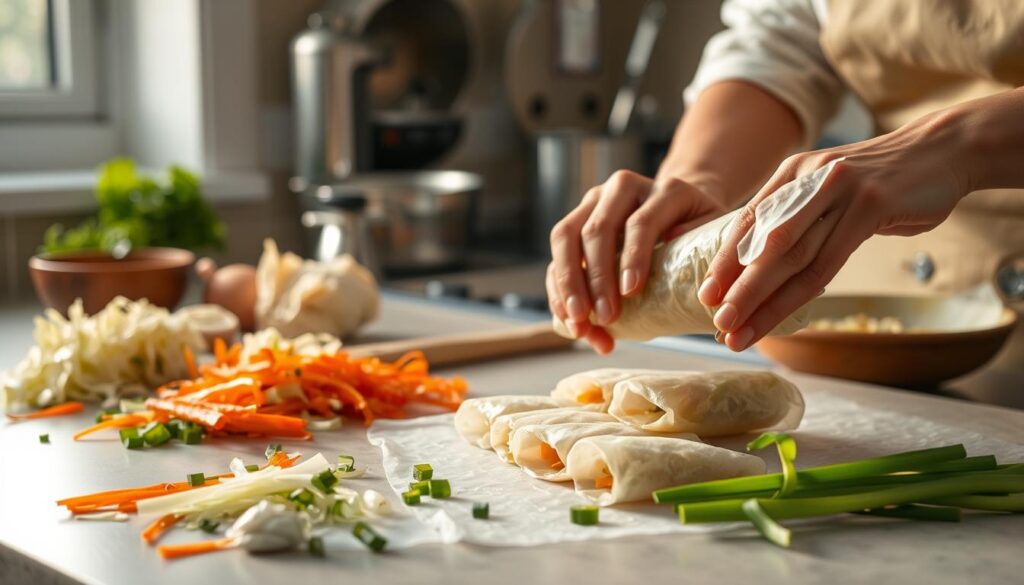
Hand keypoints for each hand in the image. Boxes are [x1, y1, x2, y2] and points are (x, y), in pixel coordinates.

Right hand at [547, 170, 726, 353]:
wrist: (682, 210)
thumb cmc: (700, 230)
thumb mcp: (713, 233)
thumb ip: (701, 247)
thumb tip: (678, 263)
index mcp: (663, 188)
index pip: (640, 222)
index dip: (633, 257)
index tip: (631, 292)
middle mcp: (621, 188)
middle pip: (596, 230)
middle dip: (597, 278)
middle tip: (605, 316)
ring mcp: (593, 203)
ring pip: (565, 237)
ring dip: (568, 285)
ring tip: (579, 323)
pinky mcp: (575, 222)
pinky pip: (556, 255)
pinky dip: (558, 291)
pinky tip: (569, 321)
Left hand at [698, 107, 973, 350]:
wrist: (942, 150)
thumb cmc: (883, 181)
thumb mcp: (830, 188)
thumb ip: (798, 215)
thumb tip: (759, 258)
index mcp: (791, 173)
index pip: (748, 223)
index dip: (724, 261)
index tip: (704, 295)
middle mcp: (808, 179)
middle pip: (763, 243)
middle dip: (736, 286)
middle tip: (716, 321)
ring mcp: (839, 190)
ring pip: (790, 256)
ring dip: (760, 299)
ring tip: (737, 329)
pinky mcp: (870, 206)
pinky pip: (827, 261)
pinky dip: (798, 294)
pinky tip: (780, 316)